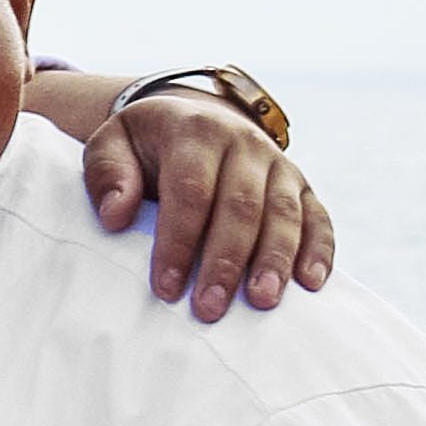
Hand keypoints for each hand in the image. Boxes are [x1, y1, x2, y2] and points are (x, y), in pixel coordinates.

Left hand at [85, 92, 330, 321]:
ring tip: (261, 301)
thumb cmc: (144, 144)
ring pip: (284, 215)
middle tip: (210, 308)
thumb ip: (107, 174)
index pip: (190, 191)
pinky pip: (318, 217)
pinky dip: (318, 250)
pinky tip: (310, 283)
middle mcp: (244, 144)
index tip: (165, 288)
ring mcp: (279, 164)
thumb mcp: (111, 144)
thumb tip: (116, 216)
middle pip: (241, 208)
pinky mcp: (302, 185)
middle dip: (225, 262)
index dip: (179, 242)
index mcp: (195, 131)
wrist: (192, 117)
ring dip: (274, 261)